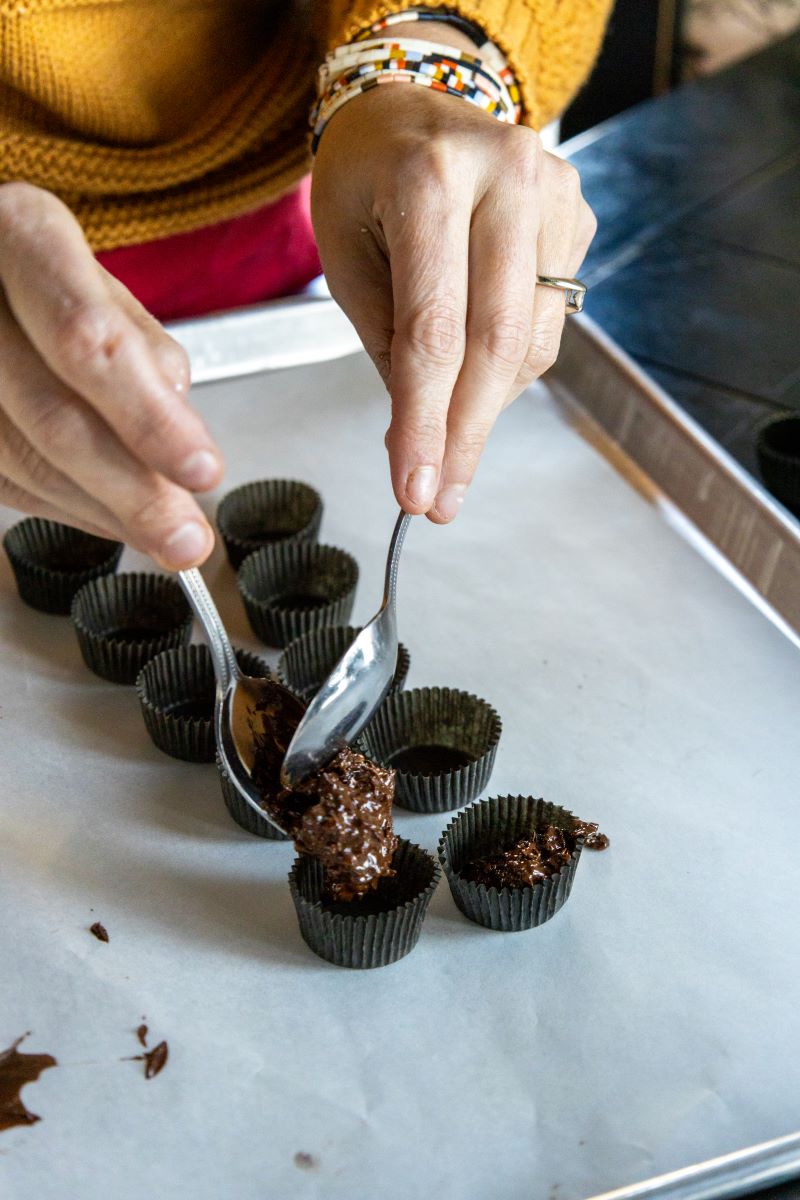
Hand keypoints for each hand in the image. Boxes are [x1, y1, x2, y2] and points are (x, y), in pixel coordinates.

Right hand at [0, 183, 222, 567]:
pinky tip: (109, 515)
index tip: (204, 469)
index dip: (150, 418)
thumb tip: (179, 433)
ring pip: (22, 463)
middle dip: (133, 493)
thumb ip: (144, 351)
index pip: (90, 342)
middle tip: (187, 537)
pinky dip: (67, 508)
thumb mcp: (100, 283)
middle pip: (53, 417)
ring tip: (161, 534)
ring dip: (103, 512)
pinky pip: (5, 481)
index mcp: (20, 235)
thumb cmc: (41, 277)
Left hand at [312, 84, 595, 521]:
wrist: (410, 104)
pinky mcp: (577, 214)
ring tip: (444, 416)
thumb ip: (387, 346)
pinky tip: (474, 356)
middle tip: (441, 497)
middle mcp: (506, 176)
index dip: (425, 423)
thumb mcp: (345, 259)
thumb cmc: (365, 180)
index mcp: (430, 179)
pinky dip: (509, 362)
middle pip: (498, 343)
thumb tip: (421, 444)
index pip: (433, 330)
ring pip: (532, 342)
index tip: (414, 491)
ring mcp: (554, 191)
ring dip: (486, 403)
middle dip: (466, 434)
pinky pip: (550, 321)